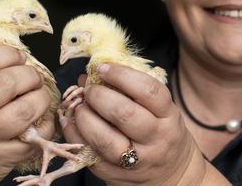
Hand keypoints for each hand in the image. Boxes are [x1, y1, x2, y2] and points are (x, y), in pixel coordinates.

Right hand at [0, 46, 54, 185]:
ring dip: (41, 98)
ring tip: (40, 96)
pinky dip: (46, 126)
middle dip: (29, 75)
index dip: (7, 54)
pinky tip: (42, 121)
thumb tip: (12, 59)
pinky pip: (34, 138)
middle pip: (7, 84)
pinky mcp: (0, 159)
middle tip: (34, 77)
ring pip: (23, 110)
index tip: (19, 56)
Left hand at [60, 64, 211, 185]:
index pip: (148, 91)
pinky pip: (90, 155)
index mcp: (168, 116)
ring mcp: (137, 161)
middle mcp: (156, 139)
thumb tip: (91, 74)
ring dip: (85, 117)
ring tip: (79, 106)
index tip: (102, 68)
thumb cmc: (160, 131)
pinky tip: (71, 122)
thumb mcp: (160, 109)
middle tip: (88, 90)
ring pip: (105, 139)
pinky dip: (75, 135)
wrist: (171, 174)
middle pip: (124, 114)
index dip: (121, 75)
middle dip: (99, 96)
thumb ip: (132, 90)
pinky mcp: (117, 176)